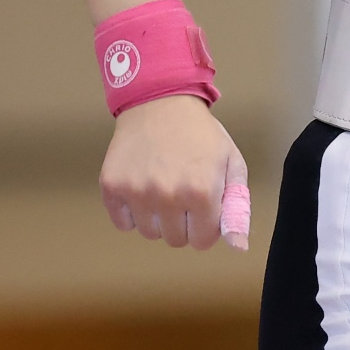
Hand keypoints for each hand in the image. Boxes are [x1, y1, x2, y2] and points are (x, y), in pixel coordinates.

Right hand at [100, 94, 247, 249]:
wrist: (160, 103)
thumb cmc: (201, 135)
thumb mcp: (231, 164)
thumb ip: (236, 208)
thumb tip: (237, 246)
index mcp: (202, 192)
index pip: (201, 241)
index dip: (204, 226)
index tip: (203, 208)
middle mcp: (168, 196)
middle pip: (174, 240)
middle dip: (182, 222)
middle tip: (182, 192)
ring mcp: (137, 192)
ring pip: (149, 233)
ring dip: (157, 218)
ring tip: (163, 186)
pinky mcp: (112, 186)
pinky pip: (122, 223)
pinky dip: (132, 211)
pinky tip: (142, 185)